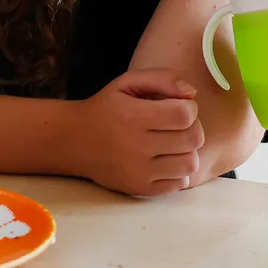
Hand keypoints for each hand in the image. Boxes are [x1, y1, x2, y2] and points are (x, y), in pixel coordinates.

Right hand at [73, 69, 204, 196]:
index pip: (185, 115)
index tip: (178, 106)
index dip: (189, 108)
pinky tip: (165, 160)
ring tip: (173, 143)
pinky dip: (178, 171)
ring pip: (190, 164)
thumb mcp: (128, 83)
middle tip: (177, 125)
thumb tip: (192, 94)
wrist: (74, 141)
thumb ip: (162, 78)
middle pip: (193, 139)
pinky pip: (180, 184)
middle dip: (192, 127)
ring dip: (187, 151)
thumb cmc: (107, 108)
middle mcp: (137, 147)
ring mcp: (139, 172)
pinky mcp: (140, 189)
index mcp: (134, 117)